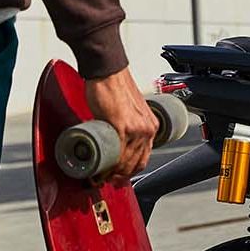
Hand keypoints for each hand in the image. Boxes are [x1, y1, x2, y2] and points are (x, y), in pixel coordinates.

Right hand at [84, 69, 158, 186]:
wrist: (107, 72)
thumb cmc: (115, 87)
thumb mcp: (129, 111)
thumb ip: (127, 124)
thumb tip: (116, 138)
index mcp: (151, 126)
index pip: (143, 158)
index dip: (129, 171)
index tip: (117, 175)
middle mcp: (147, 129)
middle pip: (135, 164)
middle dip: (119, 176)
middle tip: (105, 178)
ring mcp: (135, 129)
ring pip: (125, 162)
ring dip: (111, 173)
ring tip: (98, 175)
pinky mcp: (121, 126)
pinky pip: (116, 154)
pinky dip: (107, 165)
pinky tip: (99, 169)